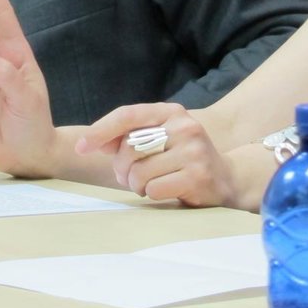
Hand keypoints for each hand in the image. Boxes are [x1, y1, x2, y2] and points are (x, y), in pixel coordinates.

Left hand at [77, 104, 239, 207]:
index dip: (100, 131)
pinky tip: (165, 191)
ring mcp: (193, 150)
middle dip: (122, 168)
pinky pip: (154, 189)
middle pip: (130, 147)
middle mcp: (184, 126)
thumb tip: (93, 141)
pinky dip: (152, 194)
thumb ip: (128, 138)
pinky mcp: (197, 175)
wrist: (226, 177)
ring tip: (149, 184)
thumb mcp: (158, 140)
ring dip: (136, 185)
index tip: (81, 147)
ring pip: (139, 172)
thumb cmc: (182, 158)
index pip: (127, 115)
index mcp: (171, 112)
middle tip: (129, 176)